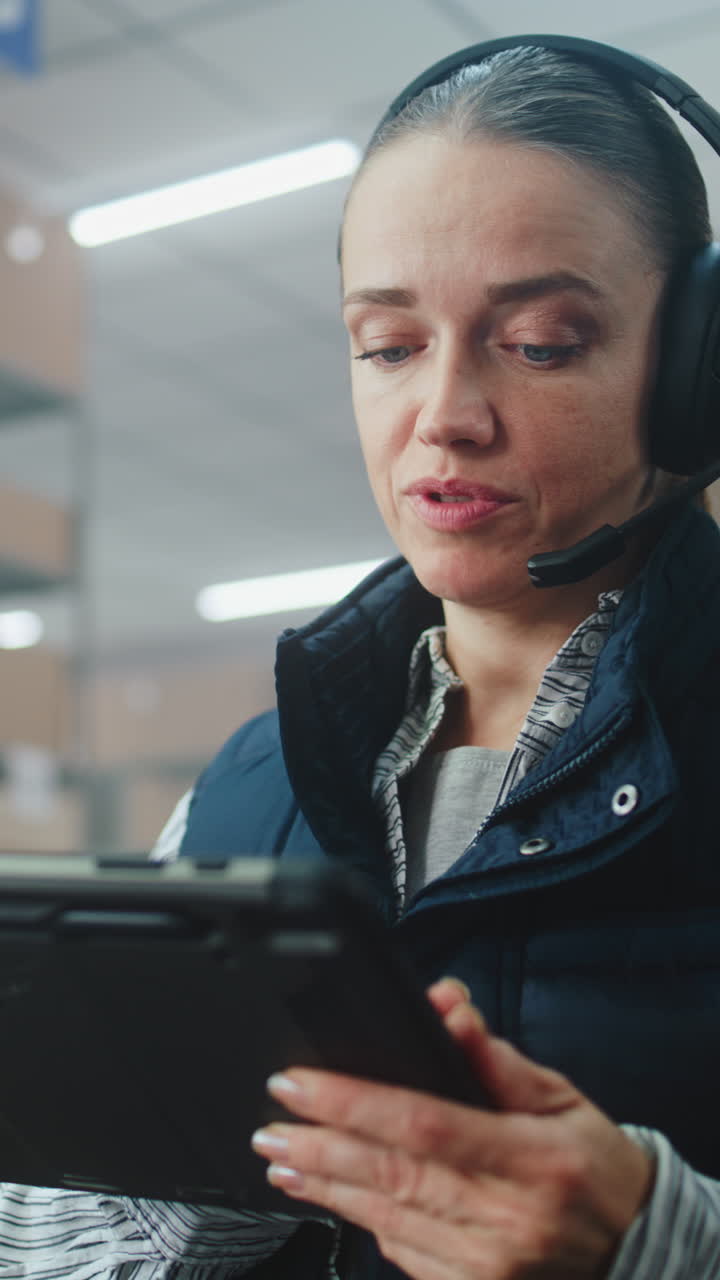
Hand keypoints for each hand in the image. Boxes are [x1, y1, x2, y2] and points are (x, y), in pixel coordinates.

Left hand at [252, 979, 654, 1278]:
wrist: (632, 1249)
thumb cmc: (593, 1164)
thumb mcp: (562, 1098)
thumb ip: (498, 1059)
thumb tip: (448, 1009)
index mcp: (532, 1159)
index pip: (424, 1123)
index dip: (353, 1102)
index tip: (302, 1083)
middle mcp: (506, 1218)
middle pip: (392, 1174)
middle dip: (320, 1145)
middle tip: (271, 1124)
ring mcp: (486, 1264)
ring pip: (386, 1218)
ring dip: (325, 1185)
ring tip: (280, 1158)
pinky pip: (402, 1253)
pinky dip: (361, 1220)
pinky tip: (329, 1196)